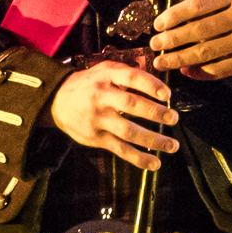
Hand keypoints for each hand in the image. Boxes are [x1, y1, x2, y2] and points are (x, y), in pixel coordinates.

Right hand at [50, 59, 182, 170]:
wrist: (57, 100)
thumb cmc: (89, 84)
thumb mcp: (104, 70)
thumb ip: (128, 73)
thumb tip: (157, 77)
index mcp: (106, 76)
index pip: (131, 77)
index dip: (151, 85)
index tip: (168, 95)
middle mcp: (101, 96)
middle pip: (130, 104)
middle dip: (155, 112)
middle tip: (174, 118)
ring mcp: (98, 119)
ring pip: (128, 131)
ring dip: (152, 139)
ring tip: (172, 145)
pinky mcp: (96, 138)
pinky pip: (120, 149)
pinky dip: (138, 158)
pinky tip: (155, 163)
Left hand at [149, 0, 231, 77]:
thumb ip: (205, 3)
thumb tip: (171, 18)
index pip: (196, 5)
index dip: (173, 16)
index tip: (158, 25)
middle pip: (198, 30)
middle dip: (171, 39)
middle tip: (155, 44)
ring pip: (205, 52)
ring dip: (179, 58)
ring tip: (162, 61)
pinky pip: (218, 69)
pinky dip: (198, 72)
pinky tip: (185, 70)